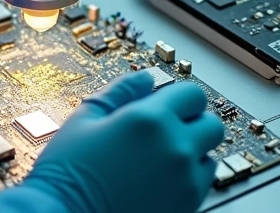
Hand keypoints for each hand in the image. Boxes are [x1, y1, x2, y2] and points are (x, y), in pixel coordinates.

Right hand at [21, 71, 224, 212]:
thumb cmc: (68, 173)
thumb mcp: (85, 119)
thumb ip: (120, 91)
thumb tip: (143, 80)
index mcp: (149, 120)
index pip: (191, 94)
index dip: (177, 96)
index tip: (166, 103)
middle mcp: (174, 148)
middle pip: (211, 123)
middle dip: (191, 122)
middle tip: (165, 129)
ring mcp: (184, 180)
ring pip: (209, 155)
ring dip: (192, 151)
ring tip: (158, 158)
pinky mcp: (187, 206)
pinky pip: (201, 183)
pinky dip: (188, 177)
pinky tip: (158, 178)